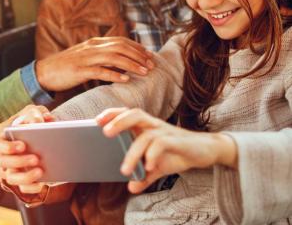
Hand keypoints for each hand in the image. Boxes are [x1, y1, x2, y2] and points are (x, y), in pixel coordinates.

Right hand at [0, 105, 52, 194]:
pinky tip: (42, 184)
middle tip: (36, 158)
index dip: (8, 147)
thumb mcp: (32, 111)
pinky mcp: (18, 179)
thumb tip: (38, 122)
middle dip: (19, 161)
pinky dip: (31, 188)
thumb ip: (34, 113)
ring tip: (41, 171)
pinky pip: (21, 188)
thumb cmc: (31, 119)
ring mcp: (8, 168)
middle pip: (3, 162)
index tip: (23, 145)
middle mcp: (0, 154)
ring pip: (11, 178)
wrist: (37, 132)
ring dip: (25, 176)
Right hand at [36, 37, 153, 91]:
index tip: (149, 55)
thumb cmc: (66, 66)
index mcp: (94, 43)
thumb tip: (121, 62)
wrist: (44, 72)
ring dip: (132, 64)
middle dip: (139, 55)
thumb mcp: (86, 56)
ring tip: (144, 72)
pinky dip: (114, 74)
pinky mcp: (79, 70)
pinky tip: (125, 79)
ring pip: (114, 57)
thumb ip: (102, 56)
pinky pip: (100, 71)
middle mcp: (92, 47)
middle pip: (121, 47)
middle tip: (152, 64)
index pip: (121, 41)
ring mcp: (85, 58)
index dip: (137, 47)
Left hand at [96, 108, 237, 193]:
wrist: (206, 151)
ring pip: (146, 133)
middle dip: (118, 121)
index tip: (96, 120)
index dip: (111, 113)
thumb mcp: (159, 166)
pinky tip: (148, 167)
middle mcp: (154, 125)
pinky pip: (162, 143)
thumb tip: (131, 188)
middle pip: (134, 114)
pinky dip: (152, 154)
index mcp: (146, 126)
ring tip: (124, 168)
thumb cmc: (178, 152)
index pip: (126, 113)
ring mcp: (166, 131)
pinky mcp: (177, 141)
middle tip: (105, 133)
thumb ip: (145, 176)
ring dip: (133, 150)